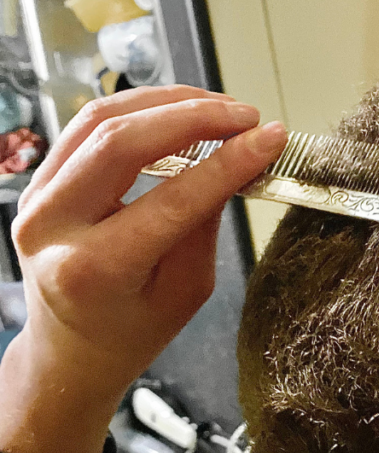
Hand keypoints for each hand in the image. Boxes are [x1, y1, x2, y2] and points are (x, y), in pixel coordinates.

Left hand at [0, 86, 286, 452]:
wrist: (72, 351)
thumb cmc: (134, 330)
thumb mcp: (186, 291)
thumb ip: (204, 223)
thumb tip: (237, 159)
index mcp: (93, 270)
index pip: (171, 199)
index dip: (227, 162)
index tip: (269, 139)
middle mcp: (51, 227)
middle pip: (121, 141)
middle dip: (193, 116)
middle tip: (246, 115)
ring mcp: (34, 198)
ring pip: (99, 119)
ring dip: (166, 102)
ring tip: (219, 106)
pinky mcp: (38, 180)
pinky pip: (86, 126)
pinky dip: (138, 110)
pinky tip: (179, 111)